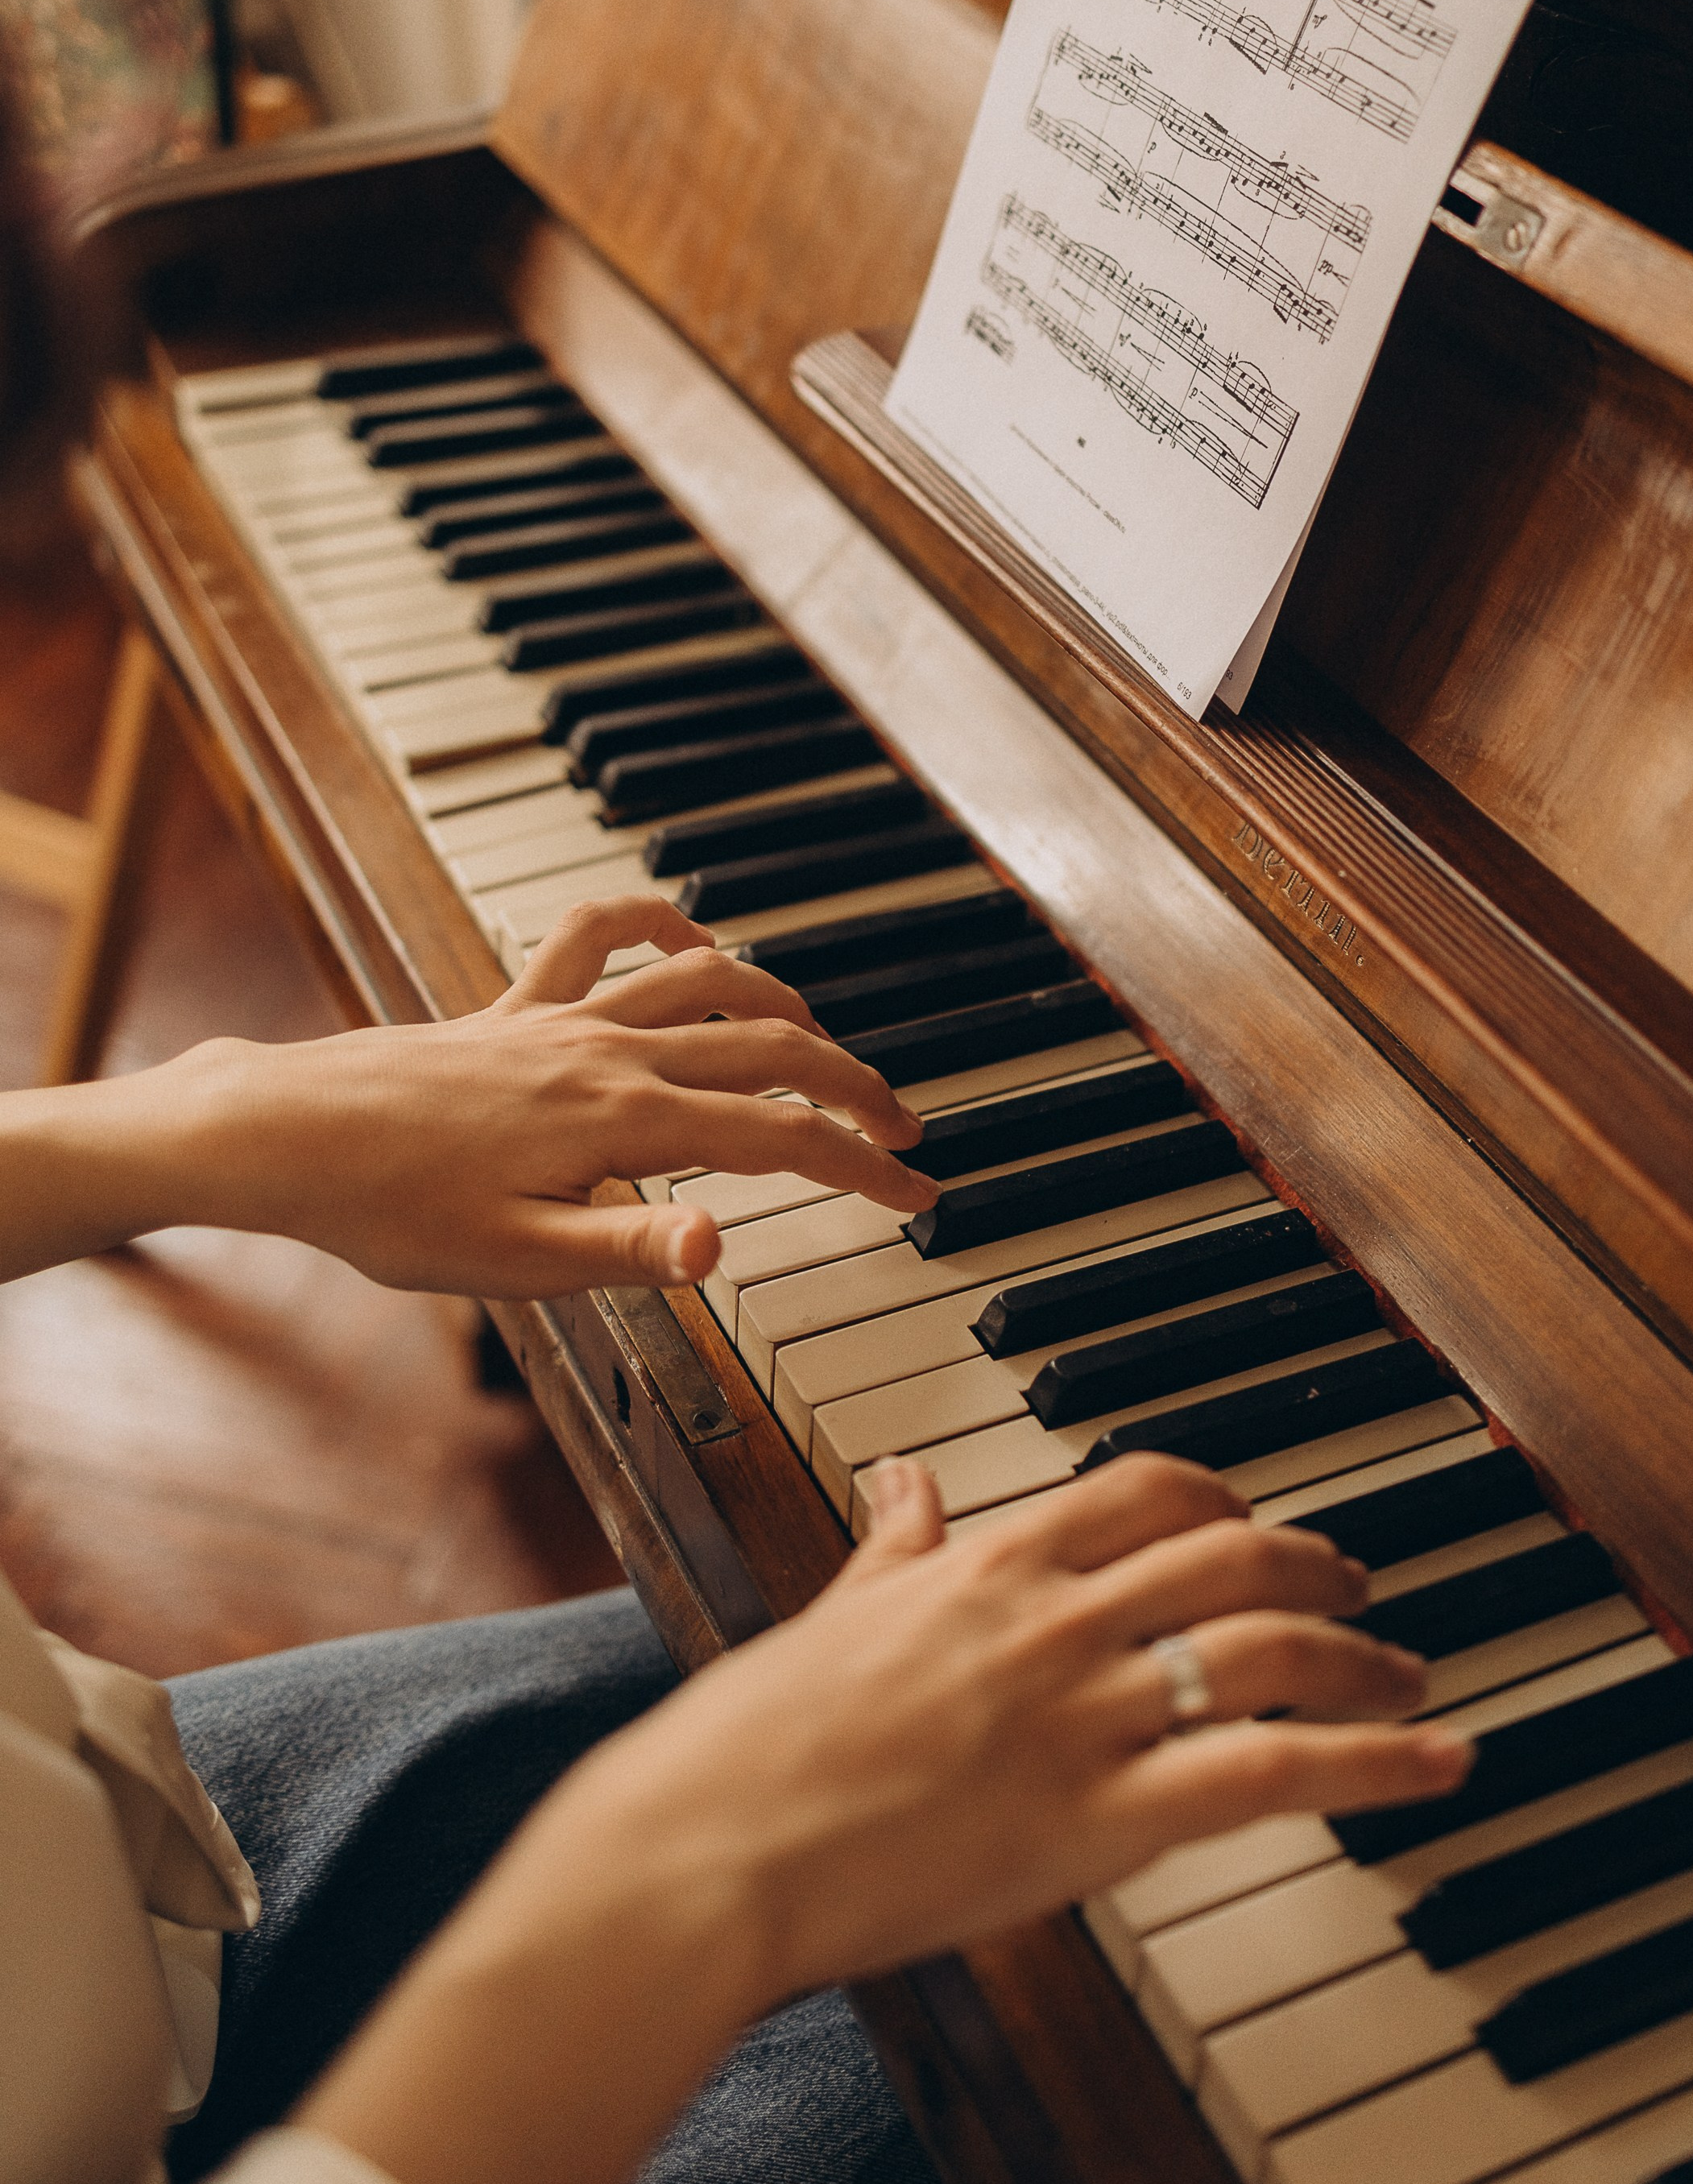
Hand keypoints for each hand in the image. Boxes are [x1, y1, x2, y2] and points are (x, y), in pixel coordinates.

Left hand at [4, 894, 934, 1294]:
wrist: (286, 1134)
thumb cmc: (389, 1208)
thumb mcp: (515, 1262)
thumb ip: (630, 1249)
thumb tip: (722, 1248)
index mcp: (622, 1122)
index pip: (778, 1140)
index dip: (860, 1169)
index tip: (916, 1195)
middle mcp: (606, 1054)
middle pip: (766, 1048)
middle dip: (849, 1085)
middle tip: (900, 1127)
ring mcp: (562, 1019)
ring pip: (705, 981)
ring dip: (781, 1003)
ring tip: (826, 1040)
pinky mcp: (514, 1005)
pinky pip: (597, 934)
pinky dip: (655, 921)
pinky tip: (688, 936)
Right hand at [586, 1450, 1471, 1994]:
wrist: (709, 1849)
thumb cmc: (751, 1744)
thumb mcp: (832, 1613)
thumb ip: (893, 1544)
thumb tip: (906, 1479)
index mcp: (989, 1561)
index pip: (1147, 1490)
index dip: (1226, 1501)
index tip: (1258, 1525)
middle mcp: (1053, 1616)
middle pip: (1232, 1553)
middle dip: (1318, 1563)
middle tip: (1362, 1589)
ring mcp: (1084, 1712)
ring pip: (1270, 1646)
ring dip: (1363, 1656)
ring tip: (1409, 1677)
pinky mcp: (1102, 1816)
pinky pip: (1274, 1769)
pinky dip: (1375, 1761)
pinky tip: (1435, 1762)